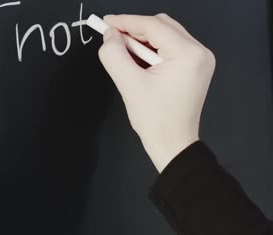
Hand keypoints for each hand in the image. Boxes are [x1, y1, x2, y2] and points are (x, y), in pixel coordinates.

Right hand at [98, 14, 215, 172]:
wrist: (173, 144)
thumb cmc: (156, 120)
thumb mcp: (129, 85)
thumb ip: (114, 55)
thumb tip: (109, 35)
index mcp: (188, 55)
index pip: (153, 26)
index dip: (126, 22)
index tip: (104, 23)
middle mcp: (199, 52)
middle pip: (162, 26)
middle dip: (134, 30)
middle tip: (112, 39)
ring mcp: (199, 59)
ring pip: (165, 35)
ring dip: (142, 40)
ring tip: (124, 54)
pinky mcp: (194, 67)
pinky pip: (170, 47)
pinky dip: (151, 49)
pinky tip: (137, 61)